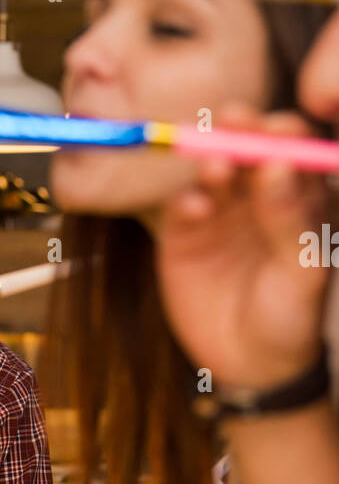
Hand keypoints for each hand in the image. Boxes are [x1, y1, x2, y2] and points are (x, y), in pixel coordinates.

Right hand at [155, 104, 328, 392]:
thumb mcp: (303, 273)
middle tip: (236, 119)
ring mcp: (219, 212)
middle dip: (243, 130)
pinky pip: (181, 205)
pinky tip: (195, 209)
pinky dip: (186, 201)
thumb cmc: (290, 316)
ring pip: (212, 171)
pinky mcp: (183, 233)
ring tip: (216, 170)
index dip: (284, 133)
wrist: (249, 364)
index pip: (291, 151)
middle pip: (247, 149)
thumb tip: (277, 165)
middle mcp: (257, 196)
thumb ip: (291, 221)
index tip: (278, 128)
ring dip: (212, 162)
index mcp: (298, 198)